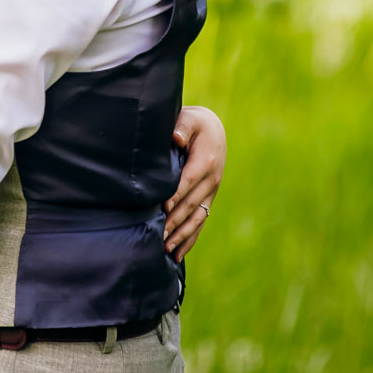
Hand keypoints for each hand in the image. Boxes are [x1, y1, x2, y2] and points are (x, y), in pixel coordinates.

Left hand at [165, 104, 225, 259]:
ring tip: (167, 249)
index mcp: (206, 161)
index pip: (189, 181)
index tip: (163, 208)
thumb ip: (182, 126)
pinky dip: (189, 238)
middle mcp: (211, 180)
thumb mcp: (190, 119)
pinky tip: (177, 253)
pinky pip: (200, 222)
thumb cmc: (196, 124)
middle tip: (159, 235)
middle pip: (192, 204)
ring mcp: (211, 193)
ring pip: (197, 218)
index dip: (177, 195)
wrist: (212, 131)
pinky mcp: (207, 200)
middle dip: (175, 221)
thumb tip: (176, 137)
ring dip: (182, 235)